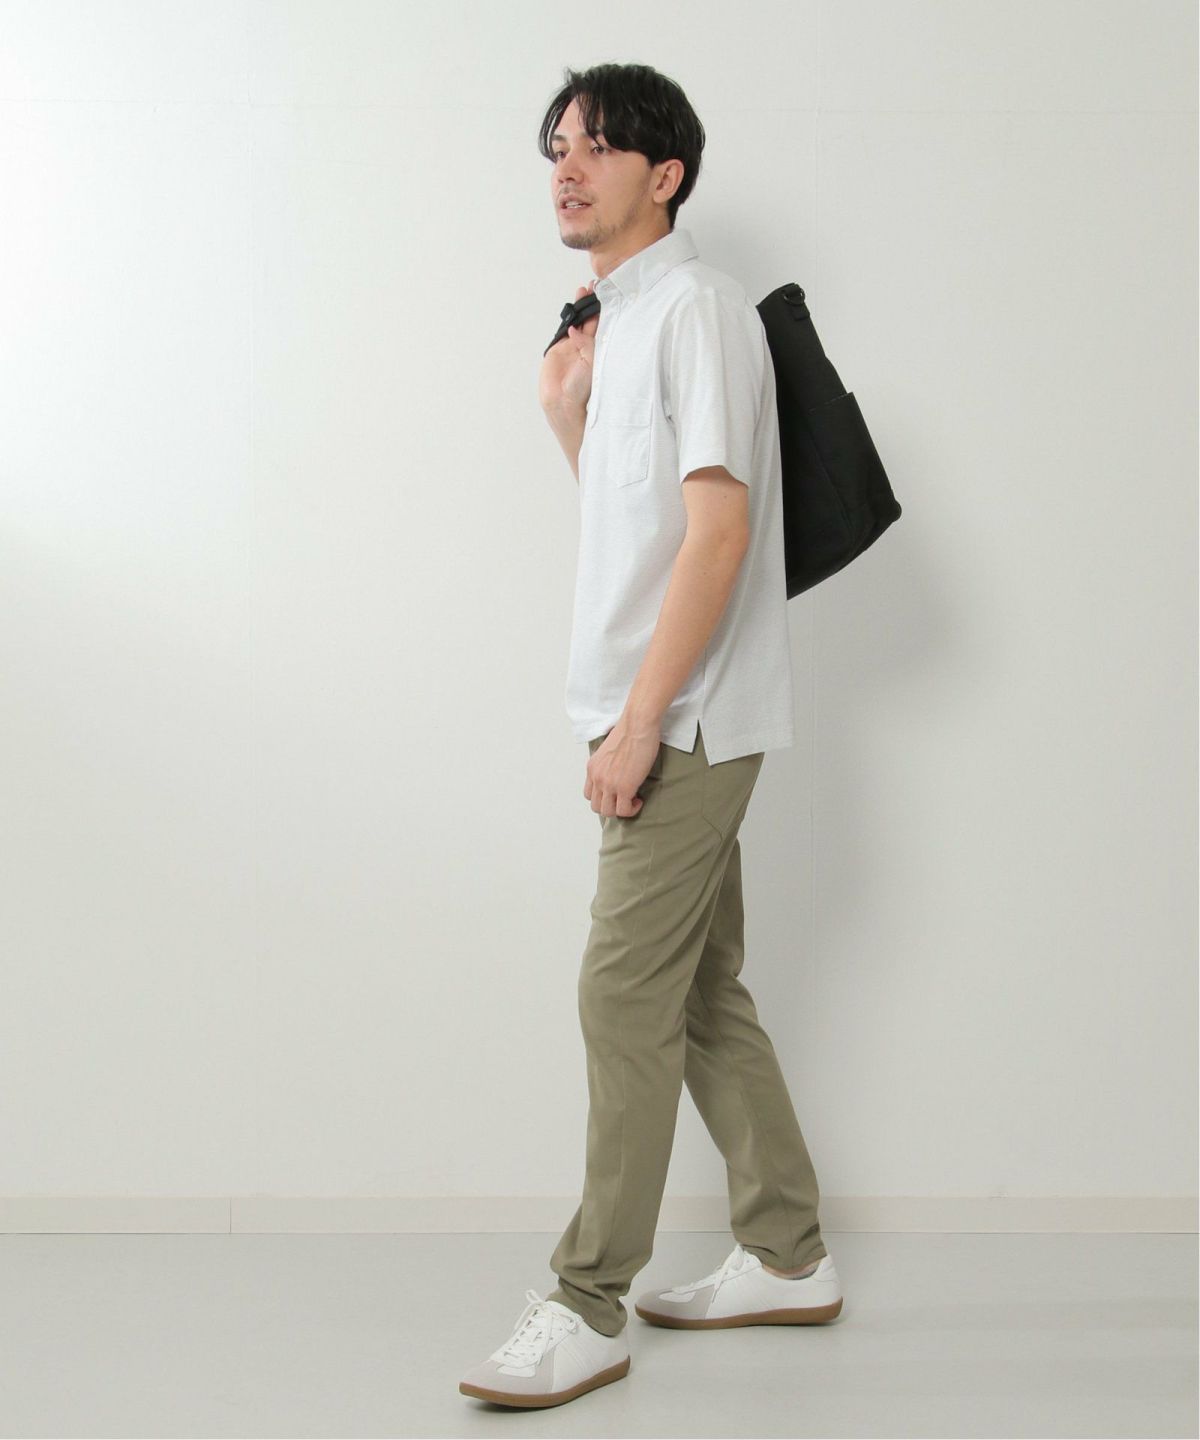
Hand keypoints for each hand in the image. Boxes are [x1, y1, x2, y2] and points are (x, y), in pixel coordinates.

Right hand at [539, 280, 598, 411]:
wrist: (562, 400)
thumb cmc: (582, 388)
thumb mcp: (590, 363)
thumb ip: (586, 345)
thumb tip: (576, 330)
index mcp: (600, 350)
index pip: (604, 325)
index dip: (605, 310)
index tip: (608, 295)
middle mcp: (588, 346)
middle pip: (591, 319)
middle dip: (592, 304)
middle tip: (594, 287)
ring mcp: (573, 346)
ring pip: (578, 322)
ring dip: (579, 308)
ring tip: (582, 292)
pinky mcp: (560, 347)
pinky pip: (565, 329)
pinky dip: (568, 320)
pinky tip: (572, 309)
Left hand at [584, 721, 660, 817]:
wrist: (637, 725)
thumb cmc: (629, 732)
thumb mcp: (608, 751)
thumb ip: (607, 765)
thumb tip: (616, 773)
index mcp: (592, 768)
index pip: (589, 795)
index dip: (603, 798)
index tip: (616, 794)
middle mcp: (597, 777)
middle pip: (597, 807)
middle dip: (612, 807)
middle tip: (625, 800)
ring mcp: (609, 784)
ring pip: (608, 812)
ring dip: (622, 810)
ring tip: (633, 800)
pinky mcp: (624, 787)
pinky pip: (625, 810)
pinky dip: (633, 809)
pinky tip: (639, 800)